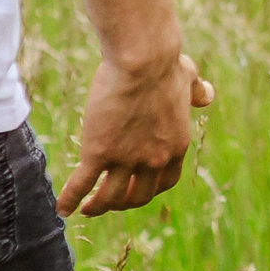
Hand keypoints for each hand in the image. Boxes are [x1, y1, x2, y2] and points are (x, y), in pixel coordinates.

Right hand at [58, 52, 214, 216]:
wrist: (143, 60)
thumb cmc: (164, 65)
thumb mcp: (189, 79)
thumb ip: (197, 92)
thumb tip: (207, 96)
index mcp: (176, 145)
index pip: (165, 182)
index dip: (150, 189)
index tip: (137, 189)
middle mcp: (154, 159)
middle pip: (138, 196)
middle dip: (124, 202)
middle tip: (110, 201)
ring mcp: (126, 159)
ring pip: (110, 197)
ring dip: (98, 207)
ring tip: (87, 210)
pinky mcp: (99, 152)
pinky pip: (82, 184)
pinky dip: (70, 200)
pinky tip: (62, 209)